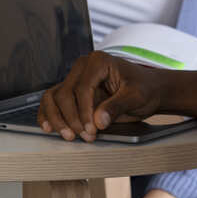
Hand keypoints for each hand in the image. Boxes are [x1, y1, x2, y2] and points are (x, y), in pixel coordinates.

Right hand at [38, 51, 161, 141]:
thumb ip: (117, 106)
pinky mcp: (71, 92)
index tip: (92, 129)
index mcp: (98, 61)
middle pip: (64, 93)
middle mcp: (82, 67)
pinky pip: (53, 102)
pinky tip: (48, 128)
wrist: (147, 91)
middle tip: (85, 136)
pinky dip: (48, 115)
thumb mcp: (136, 97)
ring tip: (68, 136)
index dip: (84, 111)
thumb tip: (98, 120)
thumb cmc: (144, 89)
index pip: (82, 87)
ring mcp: (74, 79)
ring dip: (57, 119)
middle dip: (72, 118)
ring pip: (53, 97)